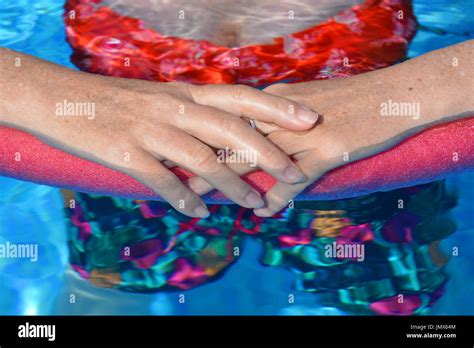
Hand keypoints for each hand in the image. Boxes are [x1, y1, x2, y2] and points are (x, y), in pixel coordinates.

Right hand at [0, 50, 319, 217]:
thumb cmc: (118, 100)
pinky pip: (163, 180)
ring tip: (254, 205)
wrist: (62, 99)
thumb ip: (193, 112)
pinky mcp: (126, 153)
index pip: (240, 97)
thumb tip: (228, 133)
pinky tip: (200, 213)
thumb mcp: (161, 98)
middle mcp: (173, 108)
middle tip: (295, 174)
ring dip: (232, 185)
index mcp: (185, 93)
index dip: (277, 107)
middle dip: (267, 153)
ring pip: (202, 160)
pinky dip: (185, 199)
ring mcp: (150, 130)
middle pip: (230, 129)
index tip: (310, 119)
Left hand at [190, 70, 438, 215]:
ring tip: (204, 199)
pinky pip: (293, 180)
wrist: (395, 95)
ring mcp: (303, 134)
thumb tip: (256, 134)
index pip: (229, 120)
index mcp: (274, 100)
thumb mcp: (307, 101)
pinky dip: (276, 198)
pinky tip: (264, 212)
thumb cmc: (351, 99)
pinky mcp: (327, 151)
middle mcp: (281, 115)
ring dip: (228, 182)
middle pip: (231, 139)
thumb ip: (278, 117)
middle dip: (202, 161)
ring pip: (254, 159)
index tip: (181, 150)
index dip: (202, 137)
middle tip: (178, 178)